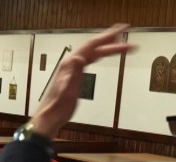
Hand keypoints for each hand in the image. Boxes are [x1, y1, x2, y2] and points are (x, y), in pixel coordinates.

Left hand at [31, 24, 132, 138]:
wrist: (49, 117)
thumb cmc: (57, 107)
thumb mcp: (67, 91)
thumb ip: (73, 73)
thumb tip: (79, 57)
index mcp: (70, 64)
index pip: (92, 45)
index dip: (107, 36)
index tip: (121, 30)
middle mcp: (71, 63)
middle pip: (94, 46)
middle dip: (111, 39)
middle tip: (126, 32)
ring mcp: (72, 68)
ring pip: (93, 53)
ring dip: (107, 47)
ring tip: (120, 42)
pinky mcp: (74, 75)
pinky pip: (90, 60)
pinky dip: (100, 55)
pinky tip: (104, 55)